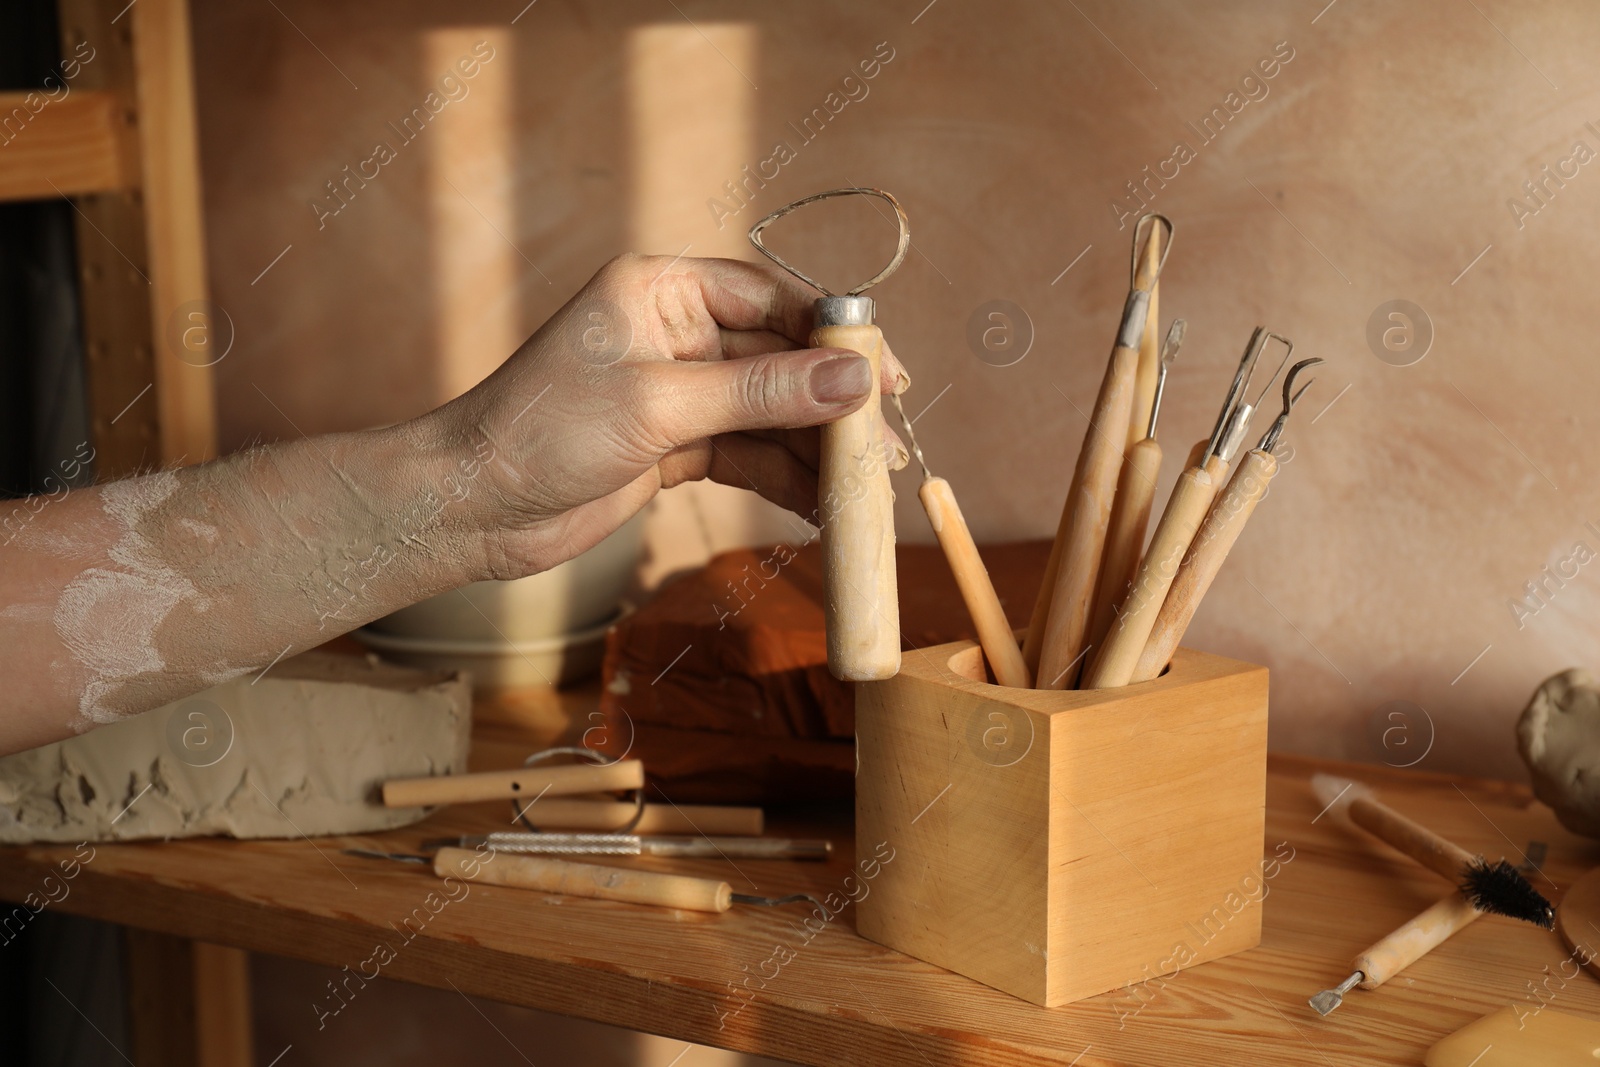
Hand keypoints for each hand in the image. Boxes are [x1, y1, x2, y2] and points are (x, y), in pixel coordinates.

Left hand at [439, 254, 909, 578]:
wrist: (472, 508)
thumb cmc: (542, 432)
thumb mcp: (658, 406)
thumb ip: (759, 392)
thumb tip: (853, 378)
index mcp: (662, 290)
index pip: (771, 297)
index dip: (834, 334)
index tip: (886, 373)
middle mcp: (675, 332)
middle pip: (780, 358)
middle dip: (833, 403)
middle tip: (885, 445)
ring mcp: (677, 392)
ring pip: (769, 413)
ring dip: (814, 450)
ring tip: (863, 488)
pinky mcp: (674, 445)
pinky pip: (747, 454)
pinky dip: (783, 479)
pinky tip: (820, 505)